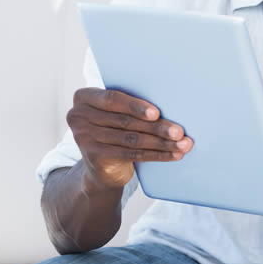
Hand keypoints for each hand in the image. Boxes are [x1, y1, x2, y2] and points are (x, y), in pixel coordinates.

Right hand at [66, 88, 192, 189]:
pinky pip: (132, 154)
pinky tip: (173, 154)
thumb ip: (132, 106)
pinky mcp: (94, 157)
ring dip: (162, 142)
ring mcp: (84, 138)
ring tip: (183, 144)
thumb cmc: (117, 129)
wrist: (101, 166)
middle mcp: (79, 116)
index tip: (157, 113)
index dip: (135, 106)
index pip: (112, 99)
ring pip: (132, 139)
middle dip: (157, 127)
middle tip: (179, 132)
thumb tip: (173, 102)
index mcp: (84, 97)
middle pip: (126, 121)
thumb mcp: (118, 113)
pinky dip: (157, 154)